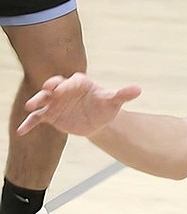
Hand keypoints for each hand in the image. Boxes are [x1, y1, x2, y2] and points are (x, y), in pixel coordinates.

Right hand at [18, 73, 141, 137]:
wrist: (98, 120)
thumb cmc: (105, 105)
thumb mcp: (113, 101)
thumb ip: (123, 95)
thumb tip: (138, 89)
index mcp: (79, 83)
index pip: (70, 81)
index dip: (65, 84)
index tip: (59, 88)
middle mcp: (63, 90)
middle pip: (53, 87)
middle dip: (49, 88)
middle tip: (46, 90)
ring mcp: (55, 103)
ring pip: (43, 101)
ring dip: (36, 102)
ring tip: (31, 107)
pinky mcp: (50, 116)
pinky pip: (37, 119)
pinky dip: (29, 124)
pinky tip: (21, 131)